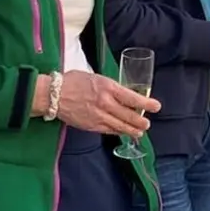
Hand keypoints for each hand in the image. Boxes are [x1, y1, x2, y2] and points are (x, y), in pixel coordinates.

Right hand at [43, 73, 160, 135]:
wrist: (53, 95)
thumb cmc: (73, 82)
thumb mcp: (96, 78)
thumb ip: (110, 87)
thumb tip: (123, 94)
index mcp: (108, 87)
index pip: (132, 98)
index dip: (146, 104)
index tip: (156, 106)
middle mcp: (105, 103)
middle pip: (129, 115)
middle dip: (141, 121)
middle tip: (147, 123)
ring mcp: (98, 116)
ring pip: (120, 126)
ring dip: (132, 130)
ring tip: (140, 132)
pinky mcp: (91, 126)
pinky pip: (109, 130)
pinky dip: (118, 132)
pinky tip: (123, 132)